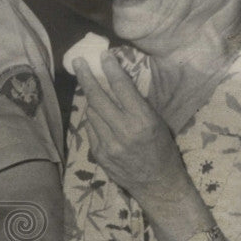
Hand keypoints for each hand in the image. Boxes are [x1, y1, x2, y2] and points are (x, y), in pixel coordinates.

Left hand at [73, 52, 193, 207]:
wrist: (158, 184)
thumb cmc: (162, 149)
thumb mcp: (157, 123)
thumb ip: (136, 104)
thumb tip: (117, 81)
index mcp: (143, 121)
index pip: (121, 88)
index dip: (110, 69)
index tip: (103, 56)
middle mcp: (124, 131)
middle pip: (97, 97)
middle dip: (86, 76)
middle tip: (78, 62)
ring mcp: (108, 144)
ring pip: (91, 112)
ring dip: (91, 99)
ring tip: (92, 90)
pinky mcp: (99, 154)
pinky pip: (90, 128)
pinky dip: (93, 119)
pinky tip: (99, 116)